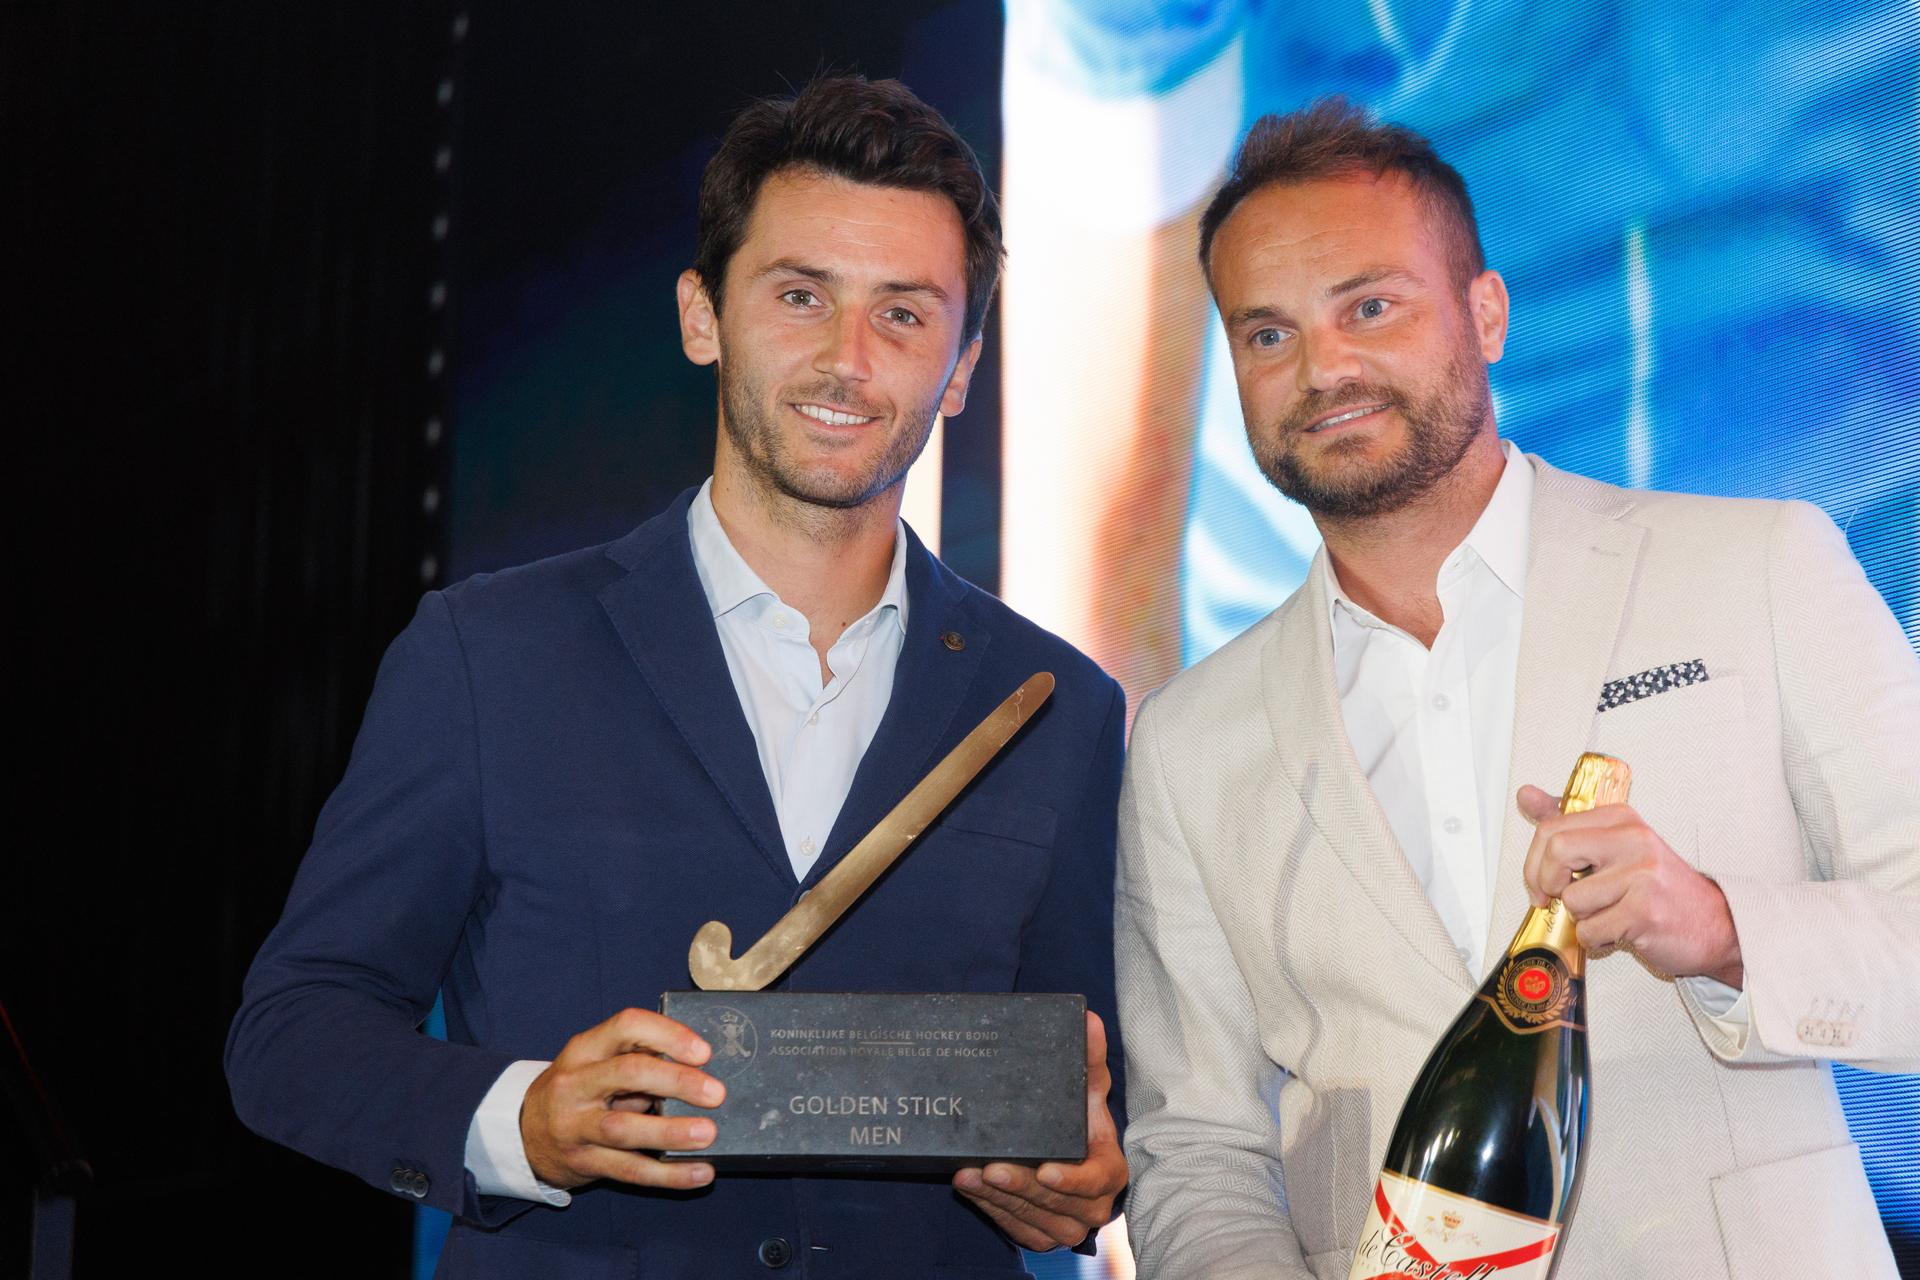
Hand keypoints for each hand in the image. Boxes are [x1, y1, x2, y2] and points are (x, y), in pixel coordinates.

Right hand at [520, 1007, 725, 1190]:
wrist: (523, 1133)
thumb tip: (701, 1066)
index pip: (627, 1026)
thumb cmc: (579, 1089)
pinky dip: (668, 1174)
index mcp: (585, 1048)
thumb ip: (638, 1058)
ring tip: (708, 1134)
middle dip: (676, 1081)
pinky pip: (629, 1170)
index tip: (703, 1052)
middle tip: (716, 1093)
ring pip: (625, 1129)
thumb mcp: (596, 1062)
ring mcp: (575, 1125)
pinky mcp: (582, 1162)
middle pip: (628, 1073)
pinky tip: (700, 1172)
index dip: (668, 1035)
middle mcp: (576, 1083)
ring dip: (671, 1131)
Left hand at [952, 1010, 1127, 1250]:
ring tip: (969, 1174)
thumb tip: (1088, 1019)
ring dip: (998, 1199)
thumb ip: (1088, 1058)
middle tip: (991, 1168)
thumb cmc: (1081, 1120)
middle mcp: (1091, 1206)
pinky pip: (1014, 1227)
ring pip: (1031, 1218)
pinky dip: (990, 1208)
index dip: (1070, 1181)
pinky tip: (969, 1187)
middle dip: (1021, 1188)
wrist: (1069, 1154)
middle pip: (1055, 1203)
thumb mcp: (1087, 1089)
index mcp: (1109, 1172)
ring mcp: (1065, 1225)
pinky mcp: (1040, 1234)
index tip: (1043, 1168)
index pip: (1093, 1182)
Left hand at [1518, 785, 1743, 985]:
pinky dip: (1597, 940)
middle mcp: (1633, 839)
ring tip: (1609, 915)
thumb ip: (1569, 822)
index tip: (1540, 882)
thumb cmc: (1660, 888)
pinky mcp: (1645, 911)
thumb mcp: (1615, 845)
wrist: (1716, 925)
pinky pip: (1590, 930)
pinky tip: (1621, 932)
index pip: (1551, 827)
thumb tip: (1527, 795)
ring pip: (1572, 900)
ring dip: (1582, 919)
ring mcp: (1641, 874)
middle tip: (1558, 899)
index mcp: (1621, 819)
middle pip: (1556, 852)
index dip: (1533, 861)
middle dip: (1546, 883)